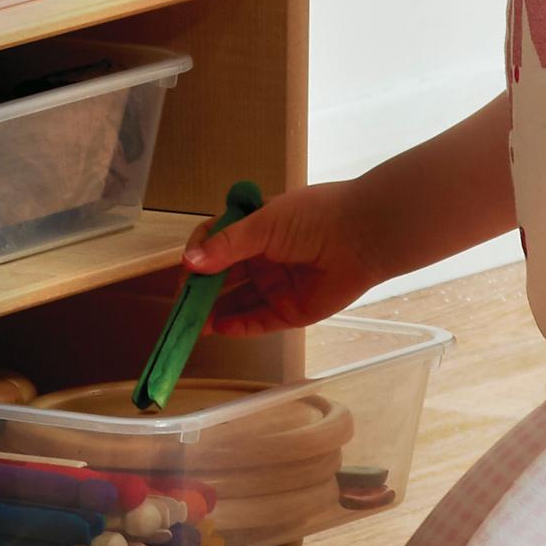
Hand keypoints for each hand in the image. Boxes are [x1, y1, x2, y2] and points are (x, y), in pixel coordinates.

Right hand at [179, 176, 382, 331]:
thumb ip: (226, 245)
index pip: (215, 242)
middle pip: (223, 277)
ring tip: (194, 323)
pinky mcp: (292, 310)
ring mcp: (277, 285)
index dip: (198, 255)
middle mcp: (263, 257)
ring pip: (238, 301)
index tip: (186, 268)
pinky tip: (220, 327)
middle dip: (201, 291)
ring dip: (215, 312)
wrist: (363, 236)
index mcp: (254, 228)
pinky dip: (239, 326)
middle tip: (182, 305)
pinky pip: (260, 321)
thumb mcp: (263, 224)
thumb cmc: (313, 217)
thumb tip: (189, 262)